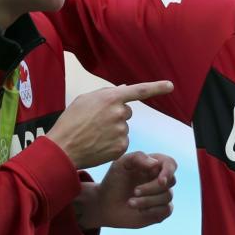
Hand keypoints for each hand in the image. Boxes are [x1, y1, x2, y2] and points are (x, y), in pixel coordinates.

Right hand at [47, 81, 172, 169]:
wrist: (63, 149)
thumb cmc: (70, 122)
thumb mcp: (84, 100)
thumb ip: (106, 93)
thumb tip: (124, 88)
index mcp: (111, 98)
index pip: (140, 90)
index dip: (157, 87)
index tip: (170, 86)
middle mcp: (119, 113)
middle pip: (127, 112)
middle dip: (116, 115)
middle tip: (97, 123)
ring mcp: (122, 131)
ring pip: (124, 128)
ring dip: (113, 130)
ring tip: (94, 134)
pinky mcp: (121, 147)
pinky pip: (122, 142)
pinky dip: (113, 143)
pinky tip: (98, 144)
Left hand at [75, 151, 176, 229]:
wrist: (105, 204)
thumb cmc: (113, 181)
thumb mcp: (120, 164)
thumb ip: (137, 157)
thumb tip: (156, 164)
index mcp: (153, 165)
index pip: (170, 164)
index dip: (169, 171)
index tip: (161, 180)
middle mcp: (160, 180)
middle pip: (171, 181)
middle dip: (152, 188)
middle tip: (134, 191)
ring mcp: (161, 196)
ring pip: (167, 197)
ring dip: (147, 200)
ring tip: (130, 203)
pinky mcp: (160, 211)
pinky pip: (166, 210)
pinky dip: (152, 210)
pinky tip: (139, 211)